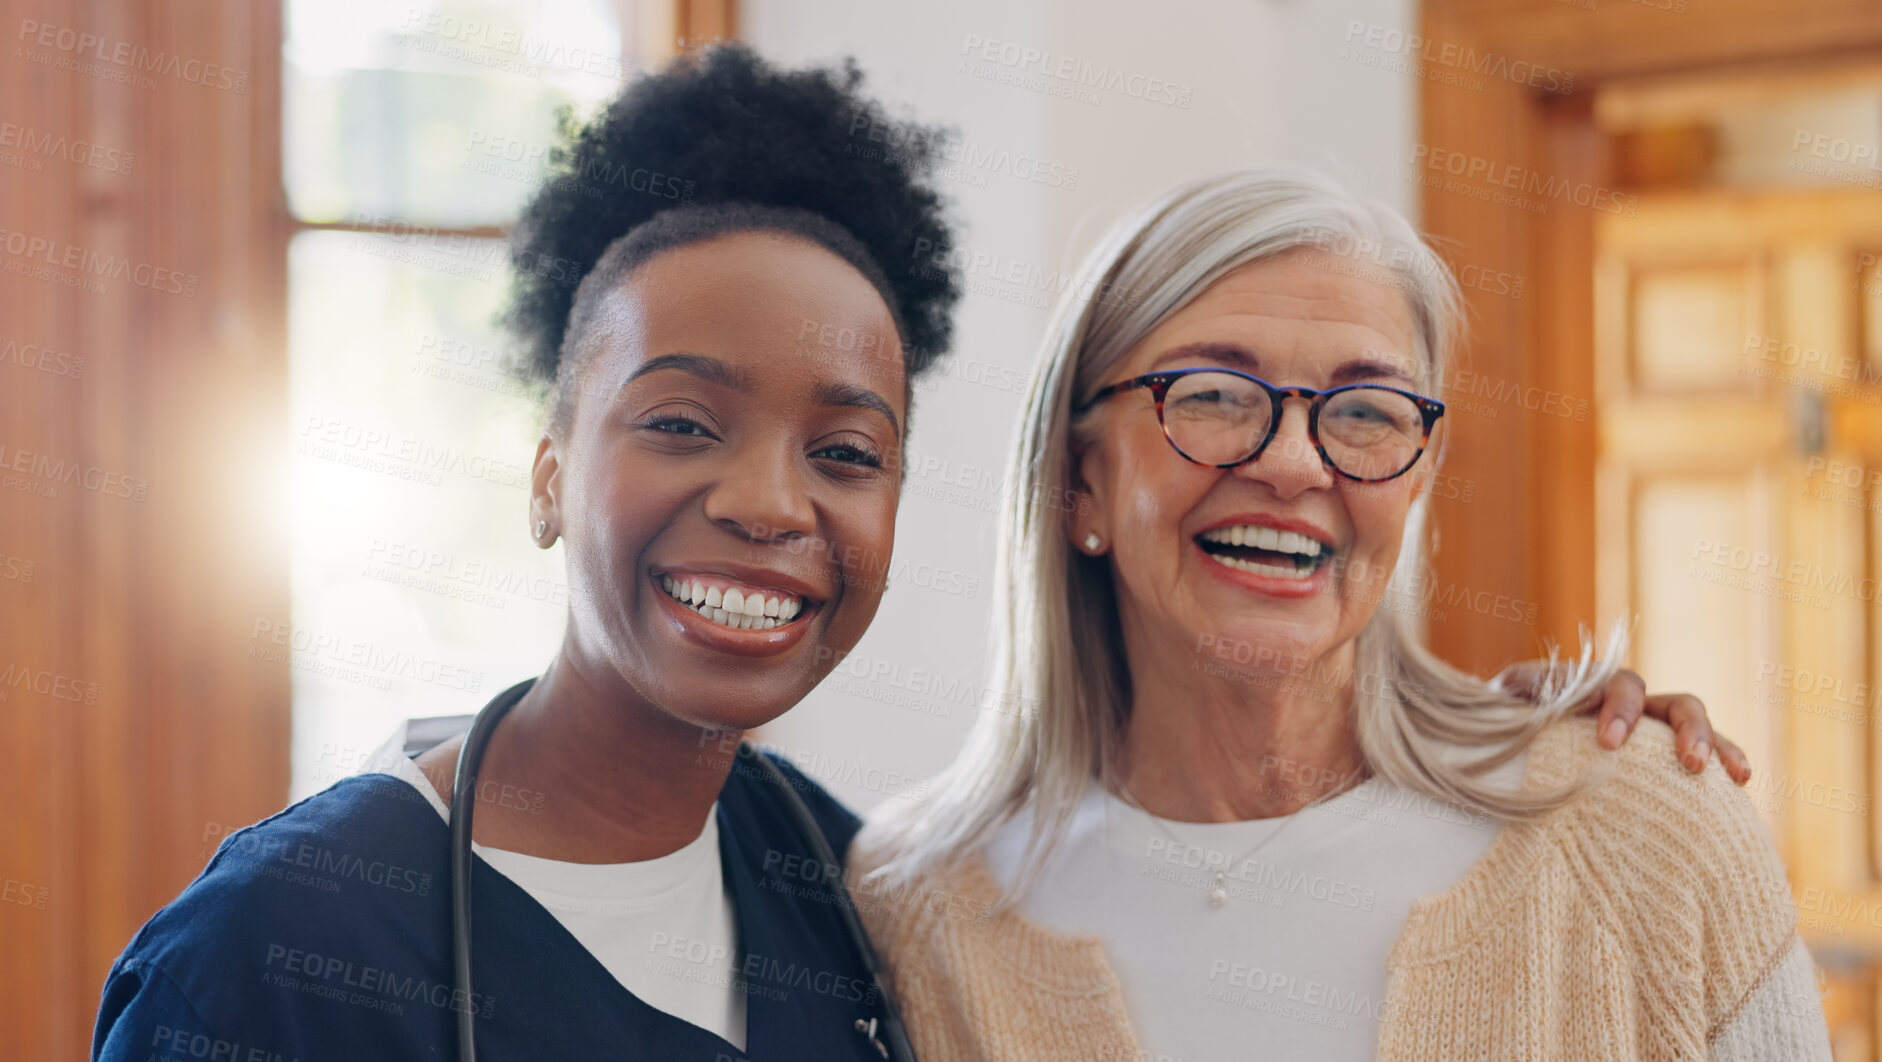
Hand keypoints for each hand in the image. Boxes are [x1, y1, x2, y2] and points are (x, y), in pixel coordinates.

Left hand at [1497, 662, 1750, 785]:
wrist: (1513, 738)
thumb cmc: (1507, 720)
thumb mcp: (1505, 705)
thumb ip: (1513, 697)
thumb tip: (1511, 697)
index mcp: (1594, 688)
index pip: (1618, 686)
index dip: (1619, 710)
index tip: (1608, 743)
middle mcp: (1632, 704)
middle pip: (1672, 702)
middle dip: (1685, 730)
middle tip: (1688, 764)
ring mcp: (1653, 729)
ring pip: (1697, 726)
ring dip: (1715, 745)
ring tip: (1728, 775)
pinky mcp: (1664, 755)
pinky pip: (1705, 755)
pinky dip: (1724, 763)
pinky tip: (1739, 788)